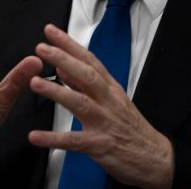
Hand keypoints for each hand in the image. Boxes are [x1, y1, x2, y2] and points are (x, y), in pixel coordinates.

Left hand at [27, 24, 173, 188]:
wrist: (155, 158)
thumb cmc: (131, 128)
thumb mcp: (112, 100)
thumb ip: (84, 84)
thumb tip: (62, 67)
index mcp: (110, 88)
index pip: (89, 60)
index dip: (69, 45)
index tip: (51, 31)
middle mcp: (108, 101)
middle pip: (86, 75)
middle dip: (63, 59)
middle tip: (42, 48)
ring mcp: (104, 122)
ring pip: (80, 102)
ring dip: (56, 92)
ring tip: (35, 83)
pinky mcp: (100, 145)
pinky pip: (74, 141)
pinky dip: (53, 139)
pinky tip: (35, 137)